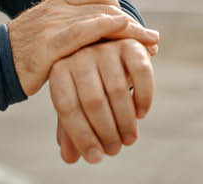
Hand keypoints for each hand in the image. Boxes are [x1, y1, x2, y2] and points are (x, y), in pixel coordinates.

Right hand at [8, 0, 158, 95]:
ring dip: (130, 29)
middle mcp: (56, 8)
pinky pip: (82, 31)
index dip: (120, 9)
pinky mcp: (50, 44)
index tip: (135, 28)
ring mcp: (52, 23)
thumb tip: (96, 37)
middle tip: (152, 40)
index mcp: (56, 3)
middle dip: (132, 24)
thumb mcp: (46, 34)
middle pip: (105, 6)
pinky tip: (123, 29)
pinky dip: (106, 26)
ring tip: (150, 44)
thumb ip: (69, 29)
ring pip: (100, 17)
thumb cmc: (21, 56)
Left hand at [49, 38, 155, 163]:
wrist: (106, 49)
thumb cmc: (87, 84)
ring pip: (118, 90)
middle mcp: (80, 55)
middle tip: (114, 150)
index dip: (81, 136)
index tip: (95, 157)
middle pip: (93, 101)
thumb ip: (70, 128)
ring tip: (128, 139)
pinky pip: (141, 73)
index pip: (67, 107)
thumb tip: (69, 157)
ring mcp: (106, 47)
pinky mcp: (130, 44)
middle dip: (106, 132)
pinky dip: (143, 97)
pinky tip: (141, 114)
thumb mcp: (75, 103)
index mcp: (59, 70)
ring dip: (125, 121)